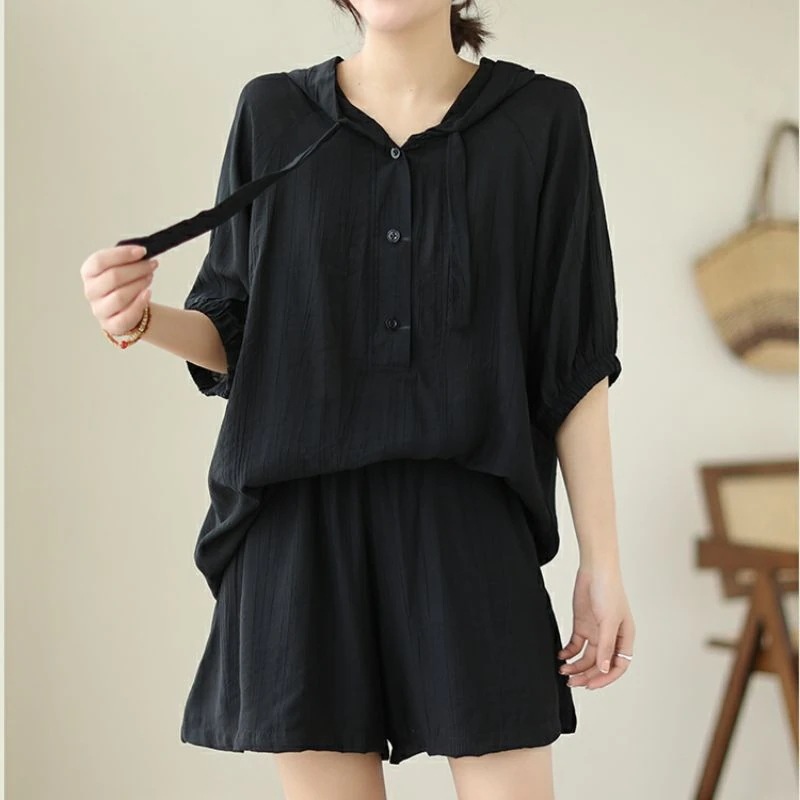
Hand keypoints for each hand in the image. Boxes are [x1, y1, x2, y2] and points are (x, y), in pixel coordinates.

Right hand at [81, 244, 158, 335]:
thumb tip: (142, 252)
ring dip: (139, 284)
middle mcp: (91, 291)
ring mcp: (99, 309)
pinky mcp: (111, 324)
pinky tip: (148, 293)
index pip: (99, 261)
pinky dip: (139, 303)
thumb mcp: (121, 267)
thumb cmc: (123, 283)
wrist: (126, 308)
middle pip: (113, 277)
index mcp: (89, 273)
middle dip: (137, 269)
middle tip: (152, 264)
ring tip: (150, 277)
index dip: (122, 254)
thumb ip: (126, 259)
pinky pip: (126, 315)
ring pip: (120, 296)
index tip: (143, 251)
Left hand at [557, 562, 634, 689]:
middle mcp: (611, 638)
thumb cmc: (609, 591)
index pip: (617, 666)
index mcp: (624, 638)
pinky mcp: (582, 624)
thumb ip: (605, 646)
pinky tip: (561, 656)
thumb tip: (603, 669)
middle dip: (586, 675)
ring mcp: (596, 631)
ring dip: (575, 666)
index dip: (605, 678)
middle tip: (571, 682)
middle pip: (599, 664)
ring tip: (563, 671)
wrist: (595, 570)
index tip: (590, 685)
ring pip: (586, 657)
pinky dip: (568, 652)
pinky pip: (576, 645)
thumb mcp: (608, 621)